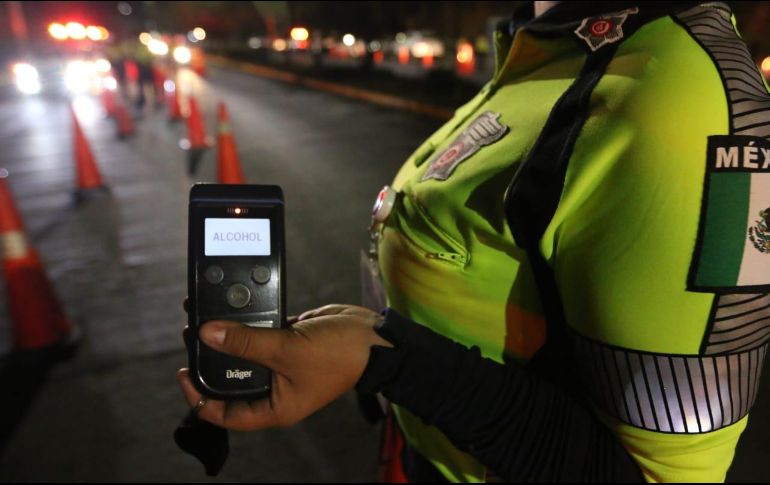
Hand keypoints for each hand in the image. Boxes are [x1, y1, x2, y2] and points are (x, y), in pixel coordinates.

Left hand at [177, 304, 390, 430]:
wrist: (375, 338)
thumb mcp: (288, 350)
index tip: (183, 372)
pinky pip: (260, 332)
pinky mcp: (288, 341)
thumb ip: (247, 342)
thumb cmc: (338, 356)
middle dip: (210, 359)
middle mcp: (274, 388)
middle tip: (191, 335)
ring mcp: (281, 364)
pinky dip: (247, 321)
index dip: (199, 397)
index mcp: (274, 406)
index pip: (226, 413)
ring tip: (204, 315)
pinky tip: (233, 304)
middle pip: (231, 379)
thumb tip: (207, 333)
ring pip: (244, 352)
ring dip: (227, 335)